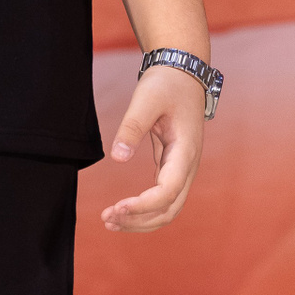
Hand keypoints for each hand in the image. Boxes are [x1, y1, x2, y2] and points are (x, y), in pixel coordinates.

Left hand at [99, 64, 205, 231]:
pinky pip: (161, 198)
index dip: (143, 205)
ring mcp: (182, 169)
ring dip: (140, 220)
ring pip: (167, 208)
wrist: (181, 74)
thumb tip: (116, 158)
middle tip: (107, 219)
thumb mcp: (146, 99)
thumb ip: (132, 127)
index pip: (168, 191)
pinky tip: (122, 210)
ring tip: (110, 221)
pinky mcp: (172, 167)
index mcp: (185, 151)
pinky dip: (143, 209)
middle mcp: (188, 166)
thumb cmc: (165, 84)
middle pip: (169, 209)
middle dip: (139, 220)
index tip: (117, 207)